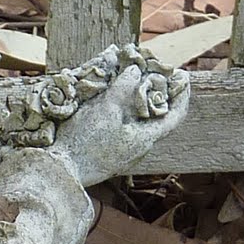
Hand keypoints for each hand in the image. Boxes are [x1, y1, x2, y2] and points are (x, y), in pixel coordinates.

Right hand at [49, 60, 188, 186]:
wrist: (61, 172)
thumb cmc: (85, 142)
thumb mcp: (105, 109)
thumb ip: (123, 88)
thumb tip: (136, 71)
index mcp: (145, 139)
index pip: (175, 116)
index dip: (182, 94)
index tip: (182, 76)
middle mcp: (139, 150)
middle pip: (156, 119)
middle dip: (157, 96)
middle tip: (152, 75)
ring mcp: (124, 155)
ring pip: (137, 125)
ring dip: (137, 105)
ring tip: (128, 85)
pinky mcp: (109, 157)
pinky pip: (123, 131)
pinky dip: (123, 115)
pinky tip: (109, 106)